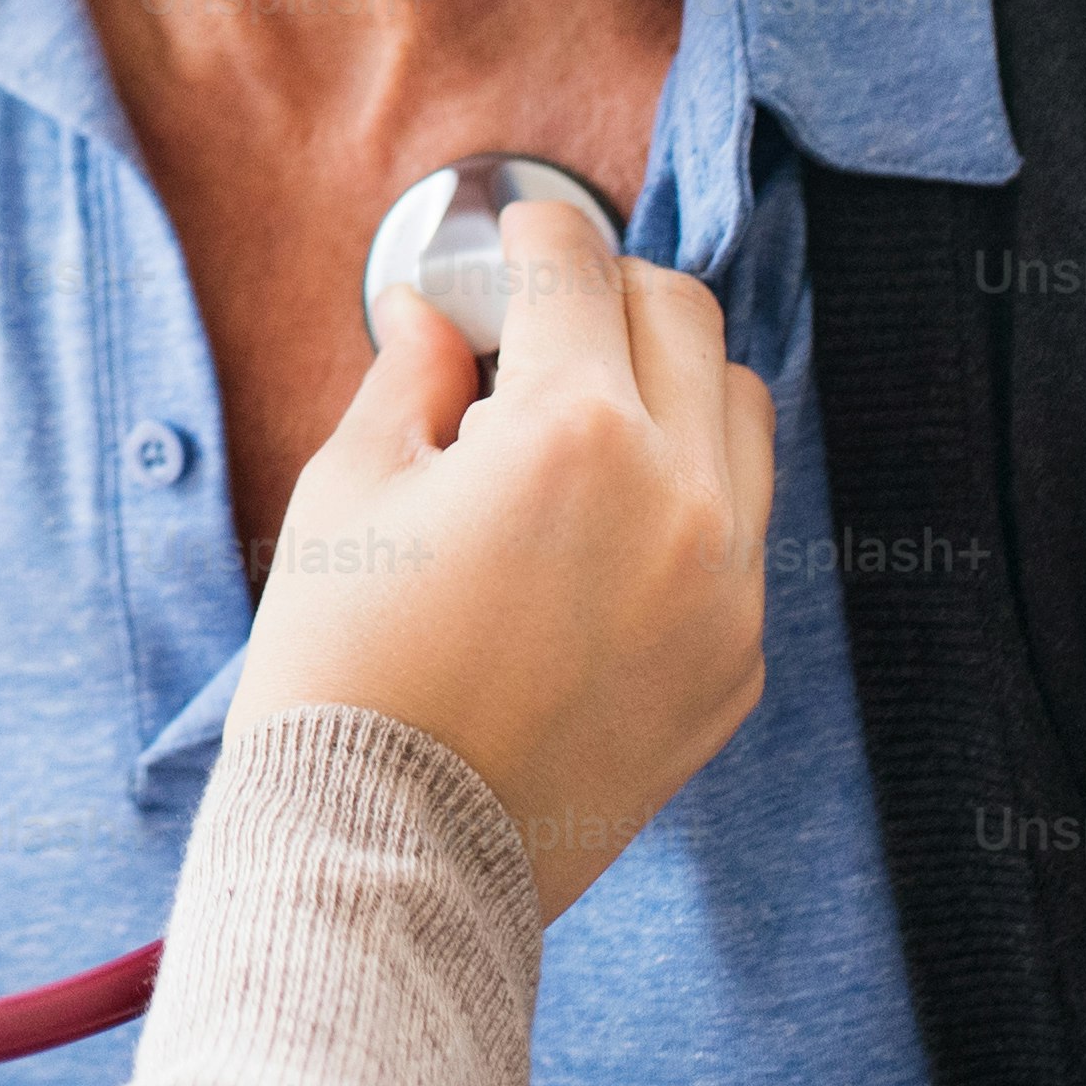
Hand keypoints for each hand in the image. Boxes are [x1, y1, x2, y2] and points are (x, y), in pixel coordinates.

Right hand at [226, 190, 773, 915]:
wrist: (388, 853)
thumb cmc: (343, 668)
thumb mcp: (350, 493)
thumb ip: (412, 380)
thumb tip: (434, 318)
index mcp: (573, 433)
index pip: (579, 265)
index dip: (533, 232)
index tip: (513, 239)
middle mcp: (677, 497)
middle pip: (683, 317)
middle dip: (609, 298)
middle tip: (543, 326)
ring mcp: (724, 587)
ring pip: (740, 415)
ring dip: (669, 390)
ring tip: (584, 430)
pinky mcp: (735, 664)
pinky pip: (741, 534)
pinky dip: (682, 503)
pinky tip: (596, 541)